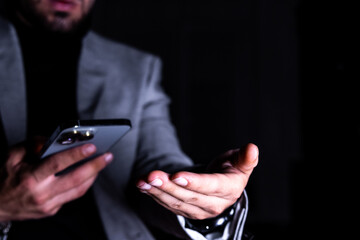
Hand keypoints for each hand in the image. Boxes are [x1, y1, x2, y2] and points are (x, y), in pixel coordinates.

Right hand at [0, 143, 112, 221]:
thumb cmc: (5, 178)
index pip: (58, 164)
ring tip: (102, 162)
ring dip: (94, 175)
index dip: (76, 154)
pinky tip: (89, 173)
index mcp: (31, 178)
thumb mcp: (12, 156)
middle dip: (95, 166)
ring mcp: (48, 204)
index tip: (92, 146)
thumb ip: (31, 145)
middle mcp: (41, 193)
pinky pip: (73, 196)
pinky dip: (84, 184)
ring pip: (78, 190)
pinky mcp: (52, 210)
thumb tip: (51, 139)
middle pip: (75, 179)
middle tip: (108, 156)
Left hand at [136, 143, 258, 219]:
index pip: (210, 187)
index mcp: (228, 190)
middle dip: (169, 186)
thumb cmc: (231, 170)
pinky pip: (168, 204)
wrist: (223, 187)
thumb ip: (245, 158)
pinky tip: (143, 185)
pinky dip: (154, 195)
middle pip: (188, 196)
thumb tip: (252, 148)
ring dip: (157, 191)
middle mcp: (213, 204)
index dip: (194, 182)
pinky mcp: (185, 211)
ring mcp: (198, 210)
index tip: (177, 176)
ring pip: (175, 202)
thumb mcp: (240, 162)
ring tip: (143, 181)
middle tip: (153, 176)